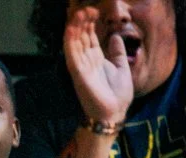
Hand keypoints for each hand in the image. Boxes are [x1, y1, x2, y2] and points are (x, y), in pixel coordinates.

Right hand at [65, 7, 132, 125]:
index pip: (89, 38)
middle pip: (81, 38)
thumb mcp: (122, 67)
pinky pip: (72, 56)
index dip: (91, 24)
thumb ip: (117, 52)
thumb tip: (115, 37)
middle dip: (82, 23)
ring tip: (79, 13)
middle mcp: (86, 61)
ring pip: (75, 43)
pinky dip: (70, 42)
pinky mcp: (78, 74)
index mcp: (96, 59)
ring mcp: (80, 67)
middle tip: (86, 8)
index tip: (94, 11)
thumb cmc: (117, 94)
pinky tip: (70, 30)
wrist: (113, 113)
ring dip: (75, 28)